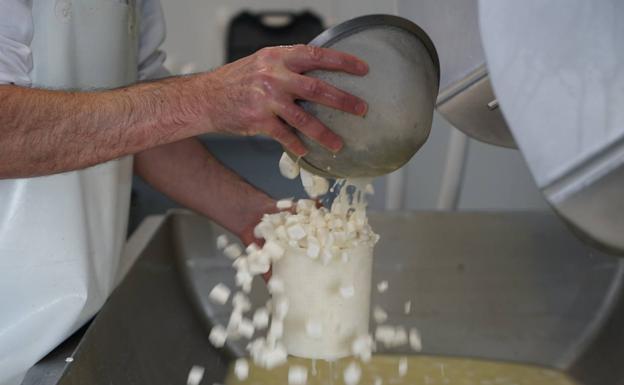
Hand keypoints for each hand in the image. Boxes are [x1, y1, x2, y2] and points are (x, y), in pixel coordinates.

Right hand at [202, 45, 368, 155]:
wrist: (206, 97)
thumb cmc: (236, 80)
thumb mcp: (262, 62)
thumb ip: (288, 65)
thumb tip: (317, 71)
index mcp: (278, 58)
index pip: (316, 55)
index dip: (342, 61)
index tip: (362, 69)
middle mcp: (274, 76)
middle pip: (316, 89)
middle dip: (343, 100)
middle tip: (361, 109)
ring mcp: (266, 99)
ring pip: (303, 118)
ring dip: (324, 132)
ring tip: (339, 143)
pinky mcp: (259, 120)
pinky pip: (284, 135)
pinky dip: (297, 144)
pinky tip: (306, 150)